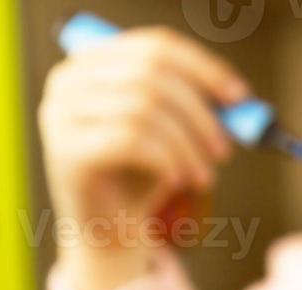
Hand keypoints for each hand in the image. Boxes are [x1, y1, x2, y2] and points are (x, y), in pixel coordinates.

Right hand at [38, 27, 248, 289]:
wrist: (107, 231)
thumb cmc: (140, 177)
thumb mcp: (170, 131)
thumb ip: (194, 105)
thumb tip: (237, 98)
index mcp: (93, 62)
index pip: (155, 46)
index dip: (204, 69)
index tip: (240, 98)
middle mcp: (68, 79)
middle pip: (152, 75)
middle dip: (199, 114)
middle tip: (224, 150)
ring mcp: (61, 113)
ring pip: (144, 108)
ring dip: (186, 146)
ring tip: (204, 176)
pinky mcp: (66, 150)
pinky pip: (131, 140)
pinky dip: (166, 160)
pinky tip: (177, 182)